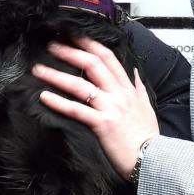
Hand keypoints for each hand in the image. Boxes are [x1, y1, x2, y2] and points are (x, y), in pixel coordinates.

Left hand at [34, 38, 158, 180]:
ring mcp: (110, 108)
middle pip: (92, 64)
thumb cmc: (148, 137)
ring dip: (56, 75)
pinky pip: (76, 110)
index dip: (90, 44)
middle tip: (51, 46)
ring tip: (39, 70)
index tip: (75, 36)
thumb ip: (139, 87)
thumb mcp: (147, 106)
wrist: (154, 158)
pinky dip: (59, 102)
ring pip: (80, 85)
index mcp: (128, 88)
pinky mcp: (102, 124)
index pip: (108, 58)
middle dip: (70, 52)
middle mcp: (118, 94)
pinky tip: (45, 96)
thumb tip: (134, 72)